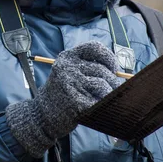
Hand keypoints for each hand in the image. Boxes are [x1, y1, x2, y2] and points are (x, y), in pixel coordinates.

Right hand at [5, 41, 122, 157]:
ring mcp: (70, 84)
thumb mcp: (69, 72)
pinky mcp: (74, 102)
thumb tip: (120, 73)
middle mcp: (67, 67)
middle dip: (113, 80)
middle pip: (101, 69)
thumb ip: (89, 68)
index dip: (108, 56)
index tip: (115, 68)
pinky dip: (103, 105)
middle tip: (115, 88)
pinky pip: (98, 101)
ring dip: (110, 93)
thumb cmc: (63, 91)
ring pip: (102, 85)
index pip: (94, 47)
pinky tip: (99, 107)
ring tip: (109, 98)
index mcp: (67, 56)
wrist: (43, 113)